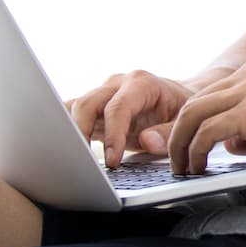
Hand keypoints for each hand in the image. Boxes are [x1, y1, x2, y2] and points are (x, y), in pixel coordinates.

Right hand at [66, 70, 197, 167]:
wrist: (179, 97)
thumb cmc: (181, 109)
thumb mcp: (184, 121)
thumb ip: (168, 132)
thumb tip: (146, 141)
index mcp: (141, 83)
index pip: (117, 108)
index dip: (112, 135)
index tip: (112, 161)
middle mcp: (117, 84)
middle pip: (87, 103)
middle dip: (80, 132)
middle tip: (84, 163)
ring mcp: (103, 93)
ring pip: (74, 107)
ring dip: (69, 132)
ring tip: (70, 158)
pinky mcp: (95, 107)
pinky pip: (73, 114)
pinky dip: (65, 129)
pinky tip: (62, 146)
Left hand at [167, 58, 245, 174]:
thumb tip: (233, 144)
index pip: (213, 94)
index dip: (195, 122)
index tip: (189, 145)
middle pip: (195, 102)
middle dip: (178, 134)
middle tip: (178, 161)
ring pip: (193, 114)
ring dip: (180, 144)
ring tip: (182, 168)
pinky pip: (207, 131)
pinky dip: (195, 150)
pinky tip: (198, 167)